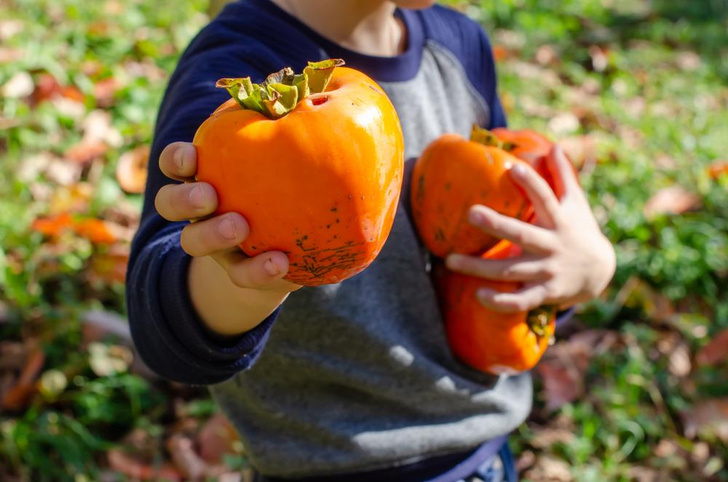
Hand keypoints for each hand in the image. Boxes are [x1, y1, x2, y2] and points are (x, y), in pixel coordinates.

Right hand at [155, 142, 300, 292]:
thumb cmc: (287, 183)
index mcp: (206, 174)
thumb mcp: (285, 155)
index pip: (176, 163)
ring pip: (193, 242)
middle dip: (184, 198)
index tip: (193, 157)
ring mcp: (215, 244)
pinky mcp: (239, 272)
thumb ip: (286, 127)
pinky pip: (241, 276)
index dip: (177, 160)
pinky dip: (258, 271)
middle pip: (170, 203)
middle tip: (209, 195)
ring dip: (212, 235)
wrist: (292, 244)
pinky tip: (281, 262)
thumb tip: (309, 92)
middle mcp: (200, 210)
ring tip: (240, 226)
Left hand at [445, 145, 615, 311]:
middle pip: (521, 234)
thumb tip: (556, 145)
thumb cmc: (579, 230)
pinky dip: (500, 302)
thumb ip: (563, 175)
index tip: (512, 168)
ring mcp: (548, 272)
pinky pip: (521, 301)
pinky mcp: (545, 293)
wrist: (600, 272)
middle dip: (496, 224)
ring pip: (511, 271)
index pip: (545, 198)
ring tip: (449, 260)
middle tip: (470, 212)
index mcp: (559, 221)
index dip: (531, 183)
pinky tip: (477, 295)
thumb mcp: (576, 203)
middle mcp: (552, 246)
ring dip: (480, 268)